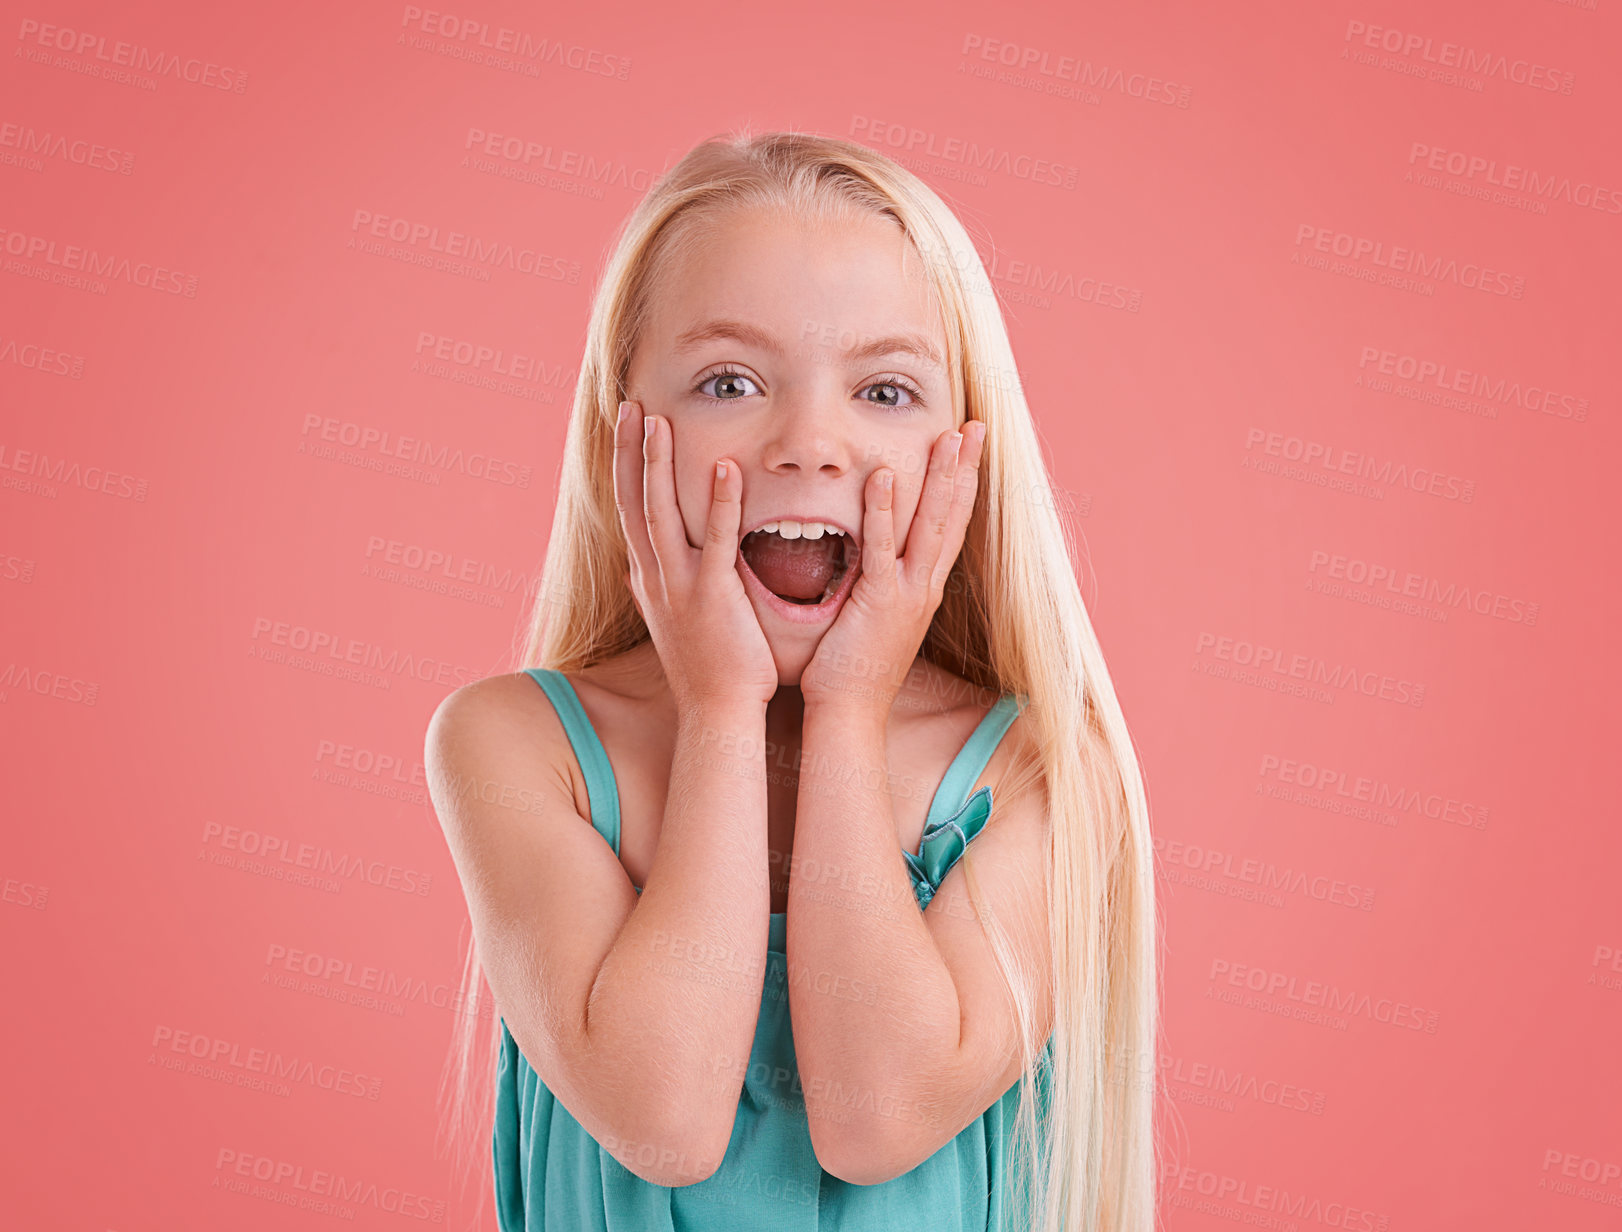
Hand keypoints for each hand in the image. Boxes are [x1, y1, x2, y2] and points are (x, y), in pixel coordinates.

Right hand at [614, 400, 777, 711]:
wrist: (718, 714)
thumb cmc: (711, 670)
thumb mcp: (681, 620)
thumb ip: (674, 587)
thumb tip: (661, 568)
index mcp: (649, 579)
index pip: (629, 510)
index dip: (626, 467)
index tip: (628, 428)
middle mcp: (655, 578)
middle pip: (633, 501)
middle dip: (630, 451)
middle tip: (630, 406)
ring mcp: (680, 587)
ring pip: (660, 513)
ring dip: (659, 465)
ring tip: (660, 421)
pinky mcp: (713, 597)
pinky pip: (716, 541)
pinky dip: (719, 503)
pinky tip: (726, 468)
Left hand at [800, 420, 985, 714]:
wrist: (848, 715)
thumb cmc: (851, 669)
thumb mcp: (873, 616)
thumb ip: (878, 583)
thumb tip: (873, 557)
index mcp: (924, 589)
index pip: (950, 525)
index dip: (963, 484)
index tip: (969, 446)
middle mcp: (925, 588)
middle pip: (953, 517)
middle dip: (966, 469)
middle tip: (976, 426)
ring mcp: (906, 594)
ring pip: (930, 526)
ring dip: (941, 478)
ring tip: (949, 436)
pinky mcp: (878, 602)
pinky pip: (882, 549)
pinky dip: (883, 510)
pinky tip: (884, 476)